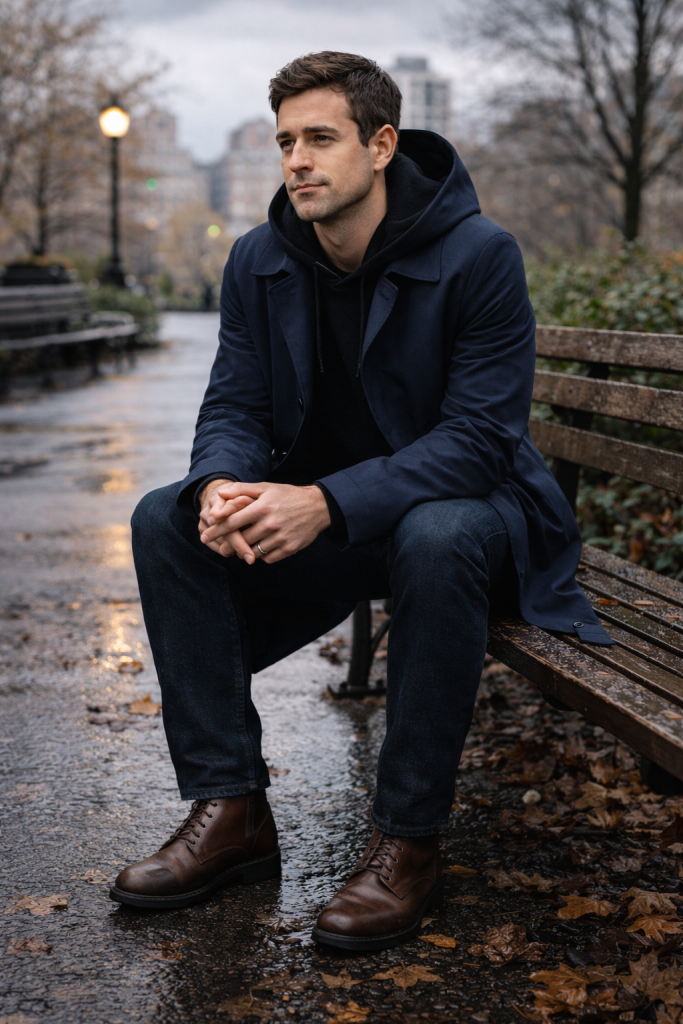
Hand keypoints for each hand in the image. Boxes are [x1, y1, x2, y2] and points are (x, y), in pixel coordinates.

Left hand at [203, 481, 330, 563]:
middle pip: (241, 540)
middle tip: (220, 548)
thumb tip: (220, 494)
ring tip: (239, 550)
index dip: (217, 529)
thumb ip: (241, 490)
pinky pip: (268, 558)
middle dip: (228, 545)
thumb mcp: (266, 487)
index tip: (205, 535)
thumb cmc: (287, 496)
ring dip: (245, 552)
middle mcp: (271, 523)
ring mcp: (281, 537)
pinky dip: (261, 555)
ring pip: (253, 551)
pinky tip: (260, 549)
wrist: (318, 507)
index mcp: (263, 507)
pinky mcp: (290, 548)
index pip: (233, 521)